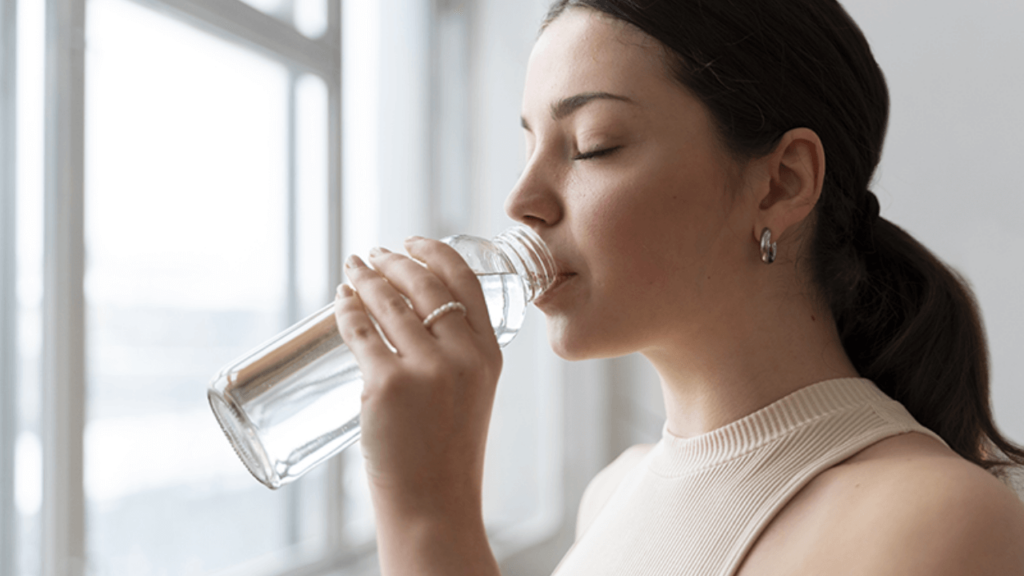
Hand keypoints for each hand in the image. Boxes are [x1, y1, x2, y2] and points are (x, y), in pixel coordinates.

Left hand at [334, 237, 501, 574]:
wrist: (435, 503)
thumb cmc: (448, 454)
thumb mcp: (473, 395)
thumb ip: (457, 357)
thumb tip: (409, 318)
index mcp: (489, 354)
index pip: (466, 283)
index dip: (435, 253)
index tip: (413, 242)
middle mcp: (463, 356)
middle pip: (424, 285)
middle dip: (394, 261)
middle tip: (374, 254)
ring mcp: (426, 370)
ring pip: (389, 304)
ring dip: (366, 278)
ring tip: (352, 270)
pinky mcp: (387, 386)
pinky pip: (360, 332)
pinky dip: (346, 309)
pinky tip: (340, 300)